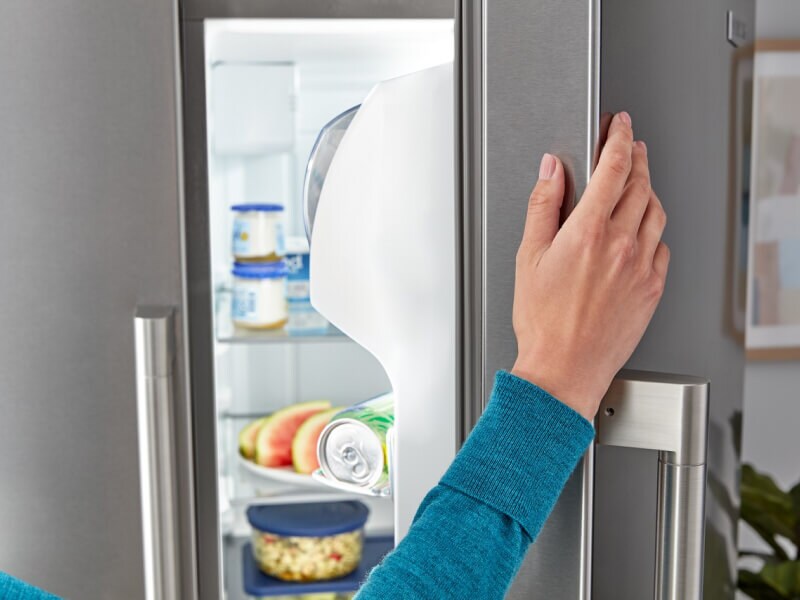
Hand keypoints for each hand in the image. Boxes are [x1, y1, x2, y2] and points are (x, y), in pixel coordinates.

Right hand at [511, 112, 668, 420]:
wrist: (565, 367)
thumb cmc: (543, 321)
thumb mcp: (528, 257)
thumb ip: (542, 206)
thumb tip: (550, 171)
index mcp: (588, 232)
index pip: (613, 168)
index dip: (618, 138)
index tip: (620, 125)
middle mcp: (622, 245)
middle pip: (640, 184)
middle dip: (636, 158)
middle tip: (631, 147)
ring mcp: (642, 266)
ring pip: (656, 212)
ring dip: (649, 189)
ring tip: (639, 183)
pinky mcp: (652, 288)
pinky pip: (662, 247)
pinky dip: (654, 229)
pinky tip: (643, 231)